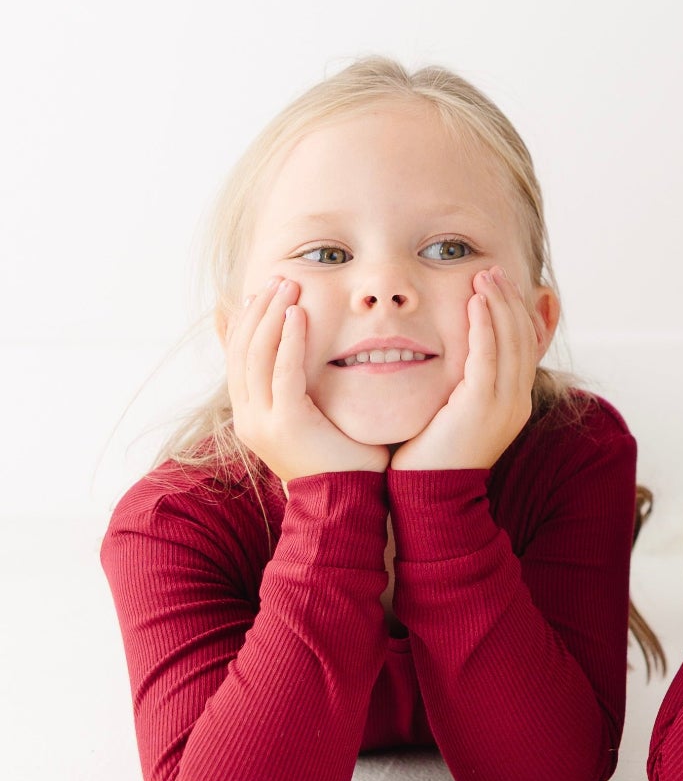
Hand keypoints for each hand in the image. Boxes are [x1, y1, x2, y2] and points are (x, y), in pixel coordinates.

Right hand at [226, 278, 388, 483]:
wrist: (346, 501)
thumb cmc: (339, 457)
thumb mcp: (314, 416)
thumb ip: (304, 389)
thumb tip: (313, 360)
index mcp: (253, 415)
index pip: (238, 358)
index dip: (245, 321)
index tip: (259, 291)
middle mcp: (249, 417)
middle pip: (241, 350)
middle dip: (258, 310)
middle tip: (276, 278)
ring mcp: (262, 422)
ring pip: (255, 356)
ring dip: (271, 316)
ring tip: (286, 286)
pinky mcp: (286, 424)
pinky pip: (282, 372)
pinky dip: (287, 340)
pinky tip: (297, 315)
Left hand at [390, 267, 541, 471]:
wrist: (429, 496)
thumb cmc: (433, 456)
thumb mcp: (455, 413)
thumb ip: (462, 385)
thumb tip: (453, 358)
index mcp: (515, 403)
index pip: (523, 346)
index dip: (514, 312)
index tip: (498, 286)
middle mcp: (518, 401)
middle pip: (522, 338)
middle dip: (509, 300)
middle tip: (493, 272)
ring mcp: (504, 404)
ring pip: (509, 341)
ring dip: (498, 304)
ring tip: (485, 277)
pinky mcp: (482, 405)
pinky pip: (488, 355)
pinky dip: (484, 325)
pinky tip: (475, 303)